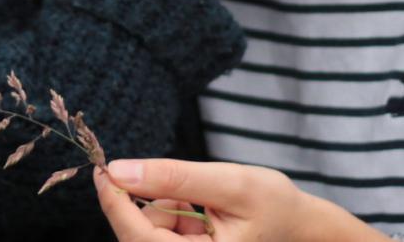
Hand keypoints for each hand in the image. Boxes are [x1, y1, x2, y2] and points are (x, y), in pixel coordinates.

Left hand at [93, 159, 390, 241]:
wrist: (300, 227)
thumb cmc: (274, 206)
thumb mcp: (230, 183)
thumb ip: (175, 178)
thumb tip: (120, 170)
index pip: (140, 238)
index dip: (115, 203)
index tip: (103, 169)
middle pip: (139, 236)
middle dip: (156, 204)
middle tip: (192, 188)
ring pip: (148, 233)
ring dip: (168, 210)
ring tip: (207, 206)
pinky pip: (159, 235)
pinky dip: (174, 217)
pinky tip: (203, 215)